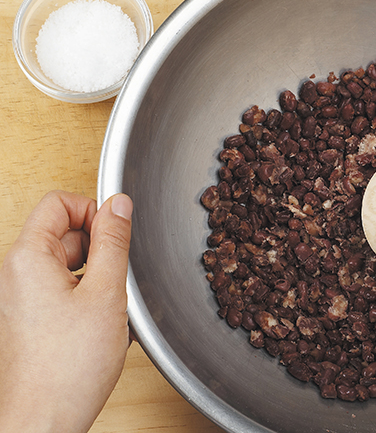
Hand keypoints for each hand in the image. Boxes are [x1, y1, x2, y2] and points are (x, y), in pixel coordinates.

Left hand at [0, 191, 132, 432]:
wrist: (44, 420)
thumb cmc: (68, 367)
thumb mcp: (106, 292)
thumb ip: (114, 241)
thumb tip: (119, 204)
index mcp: (28, 257)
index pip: (61, 203)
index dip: (94, 212)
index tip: (116, 237)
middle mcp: (18, 273)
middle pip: (67, 233)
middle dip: (101, 250)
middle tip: (116, 281)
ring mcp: (23, 297)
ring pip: (71, 264)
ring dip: (99, 278)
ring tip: (109, 309)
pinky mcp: (33, 317)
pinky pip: (66, 290)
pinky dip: (89, 299)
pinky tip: (102, 325)